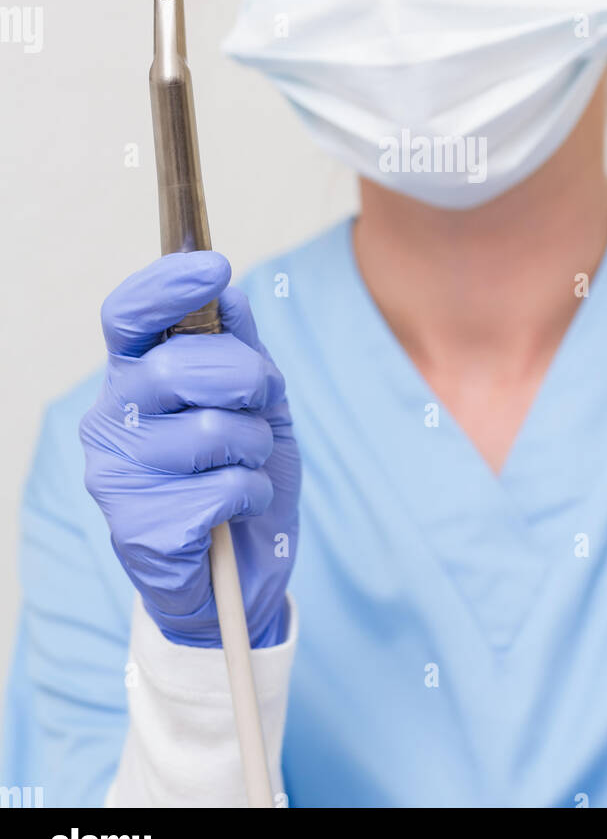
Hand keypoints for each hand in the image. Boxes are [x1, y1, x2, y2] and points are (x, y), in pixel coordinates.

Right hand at [80, 251, 299, 647]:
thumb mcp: (256, 400)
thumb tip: (230, 295)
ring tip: (245, 464)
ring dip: (253, 445)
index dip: (165, 287)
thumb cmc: (240, 472)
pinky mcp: (139, 531)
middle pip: (179, 367)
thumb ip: (241, 347)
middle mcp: (111, 419)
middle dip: (245, 378)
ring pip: (209, 431)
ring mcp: (117, 477)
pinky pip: (224, 488)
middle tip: (262, 399)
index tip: (214, 266)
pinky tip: (237, 508)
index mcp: (133, 376)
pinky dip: (252, 493)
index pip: (127, 317)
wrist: (242, 572)